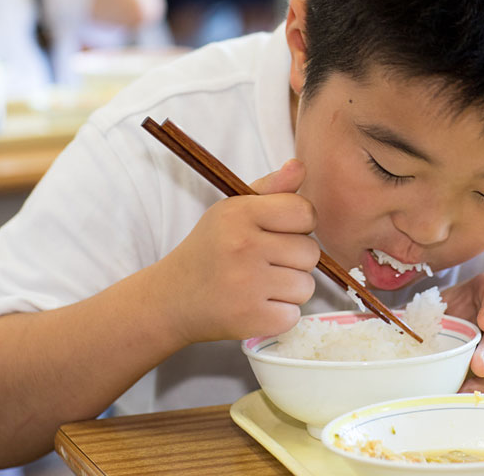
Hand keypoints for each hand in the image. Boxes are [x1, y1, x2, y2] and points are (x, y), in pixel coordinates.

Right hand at [154, 159, 320, 344]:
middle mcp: (243, 247)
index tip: (281, 231)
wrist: (171, 298)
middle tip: (265, 262)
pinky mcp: (251, 319)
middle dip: (294, 259)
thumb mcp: (233, 210)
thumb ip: (271, 188)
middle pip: (311, 252)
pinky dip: (280, 314)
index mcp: (240, 214)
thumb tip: (300, 165)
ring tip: (260, 284)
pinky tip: (256, 305)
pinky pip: (294, 315)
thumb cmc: (211, 249)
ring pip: (306, 286)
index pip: (305, 212)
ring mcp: (247, 286)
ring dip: (289, 288)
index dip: (300, 223)